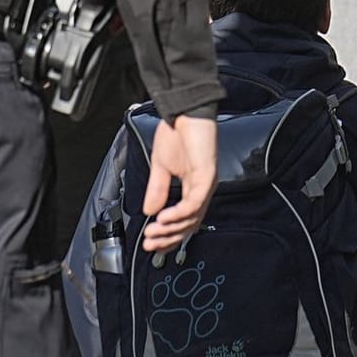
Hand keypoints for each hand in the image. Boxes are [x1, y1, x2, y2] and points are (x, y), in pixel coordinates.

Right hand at [141, 115, 215, 252]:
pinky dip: (178, 213)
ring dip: (171, 228)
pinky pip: (193, 202)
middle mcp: (203, 189)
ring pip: (193, 217)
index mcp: (193, 187)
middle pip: (190, 225)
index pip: (185, 221)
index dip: (170, 236)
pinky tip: (163, 217)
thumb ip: (157, 190)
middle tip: (150, 245)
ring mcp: (206, 183)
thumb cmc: (176, 133)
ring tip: (153, 232)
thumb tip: (150, 211)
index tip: (153, 246)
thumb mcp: (160, 166)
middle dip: (168, 238)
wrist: (184, 111)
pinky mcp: (207, 175)